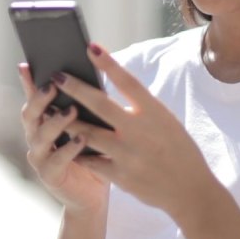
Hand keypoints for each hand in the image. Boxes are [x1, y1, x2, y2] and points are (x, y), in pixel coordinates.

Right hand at [18, 63, 108, 214]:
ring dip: (55, 122)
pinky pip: (55, 161)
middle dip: (40, 99)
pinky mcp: (50, 176)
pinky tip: (81, 139)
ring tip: (72, 110)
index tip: (26, 65)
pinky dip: (68, 149)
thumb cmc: (92, 153)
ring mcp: (40, 158)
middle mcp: (36, 137)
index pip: (33, 97)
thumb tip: (91, 73)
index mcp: (43, 121)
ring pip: (40, 136)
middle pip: (30, 114)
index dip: (27, 82)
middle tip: (53, 85)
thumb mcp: (89, 125)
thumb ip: (83, 106)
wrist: (92, 194)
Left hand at [54, 44, 215, 219]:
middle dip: (75, 88)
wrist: (191, 191)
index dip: (108, 63)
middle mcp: (140, 131)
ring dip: (67, 120)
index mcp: (155, 113)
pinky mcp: (120, 176)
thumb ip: (141, 107)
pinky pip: (90, 160)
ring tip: (48, 110)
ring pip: (87, 133)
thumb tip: (111, 87)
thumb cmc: (177, 150)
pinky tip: (63, 141)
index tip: (90, 47)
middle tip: (56, 75)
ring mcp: (128, 154)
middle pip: (100, 104)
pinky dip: (76, 150)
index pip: (128, 82)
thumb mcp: (166, 122)